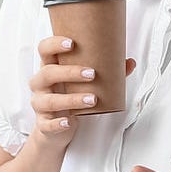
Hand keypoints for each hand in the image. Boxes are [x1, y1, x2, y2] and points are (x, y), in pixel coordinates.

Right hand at [24, 36, 133, 152]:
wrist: (55, 128)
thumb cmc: (70, 96)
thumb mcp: (84, 83)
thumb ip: (107, 72)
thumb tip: (130, 62)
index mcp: (49, 68)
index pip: (44, 50)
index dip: (54, 44)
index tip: (72, 43)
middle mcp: (40, 84)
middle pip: (48, 73)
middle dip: (70, 72)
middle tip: (92, 74)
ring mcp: (40, 104)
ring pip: (50, 100)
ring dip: (72, 99)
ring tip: (93, 99)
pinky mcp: (43, 123)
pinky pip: (47, 124)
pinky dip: (58, 123)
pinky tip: (69, 121)